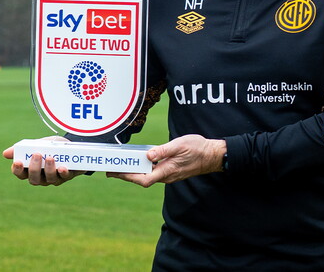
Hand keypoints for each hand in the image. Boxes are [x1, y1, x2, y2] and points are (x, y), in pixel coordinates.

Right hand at [2, 136, 81, 185]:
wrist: (67, 145)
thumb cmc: (47, 147)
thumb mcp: (35, 145)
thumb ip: (21, 149)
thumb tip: (5, 154)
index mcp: (30, 170)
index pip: (20, 174)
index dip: (17, 170)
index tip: (17, 162)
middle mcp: (41, 178)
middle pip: (34, 180)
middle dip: (34, 168)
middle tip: (37, 155)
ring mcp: (53, 178)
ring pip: (49, 180)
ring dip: (49, 169)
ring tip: (50, 158)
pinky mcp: (66, 176)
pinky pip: (63, 177)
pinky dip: (62, 173)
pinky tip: (62, 168)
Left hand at [107, 134, 225, 186]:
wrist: (213, 155)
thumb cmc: (197, 149)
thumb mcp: (179, 145)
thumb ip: (163, 150)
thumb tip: (148, 155)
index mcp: (167, 171)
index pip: (143, 179)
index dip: (128, 177)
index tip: (115, 173)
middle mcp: (166, 176)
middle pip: (142, 179)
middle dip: (125, 175)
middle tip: (110, 170)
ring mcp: (169, 174)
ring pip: (147, 176)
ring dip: (133, 172)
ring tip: (119, 166)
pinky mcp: (170, 170)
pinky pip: (153, 172)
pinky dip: (142, 168)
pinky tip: (137, 162)